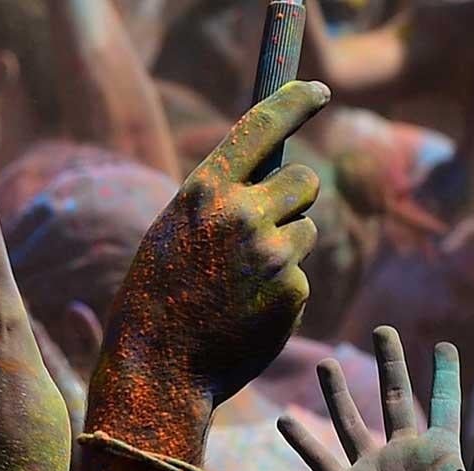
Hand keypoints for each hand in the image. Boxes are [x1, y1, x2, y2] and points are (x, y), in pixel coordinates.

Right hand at [105, 80, 330, 409]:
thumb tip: (268, 183)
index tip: (319, 93)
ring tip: (238, 287)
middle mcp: (240, 214)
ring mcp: (270, 253)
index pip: (262, 126)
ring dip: (282, 252)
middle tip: (267, 228)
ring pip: (303, 232)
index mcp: (202, 194)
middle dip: (293, 200)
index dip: (297, 102)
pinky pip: (298, 278)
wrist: (156, 374)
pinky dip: (278, 296)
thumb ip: (216, 205)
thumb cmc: (153, 305)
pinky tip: (243, 316)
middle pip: (303, 181)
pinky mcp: (291, 291)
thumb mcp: (171, 237)